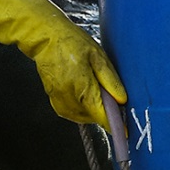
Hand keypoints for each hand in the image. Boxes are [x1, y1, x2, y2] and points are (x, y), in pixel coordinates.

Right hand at [0, 0, 124, 128]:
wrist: (44, 38)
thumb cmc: (71, 42)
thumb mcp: (98, 56)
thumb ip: (110, 80)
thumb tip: (122, 100)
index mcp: (82, 87)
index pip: (101, 115)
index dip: (114, 124)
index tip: (125, 132)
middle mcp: (68, 98)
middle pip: (93, 118)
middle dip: (104, 112)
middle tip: (112, 98)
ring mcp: (59, 101)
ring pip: (82, 118)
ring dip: (93, 111)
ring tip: (96, 91)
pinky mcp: (54, 101)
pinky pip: (72, 113)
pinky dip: (82, 109)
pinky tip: (85, 94)